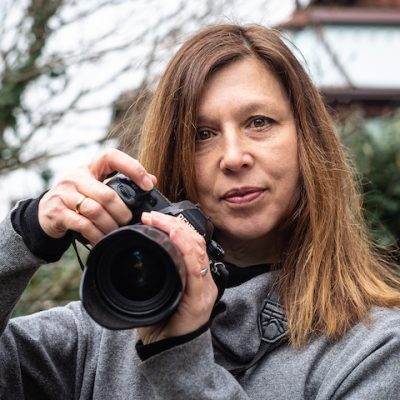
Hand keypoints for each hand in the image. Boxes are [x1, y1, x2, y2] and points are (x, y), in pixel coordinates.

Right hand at [38, 149, 156, 243]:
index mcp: (90, 168)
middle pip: (106, 194)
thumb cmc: (79, 196)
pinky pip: (82, 225)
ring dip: (110, 225)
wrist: (46, 211)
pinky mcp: (57, 212)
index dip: (132, 168)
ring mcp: (64, 194)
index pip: (111, 157)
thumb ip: (122, 182)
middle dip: (122, 211)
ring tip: (117, 231)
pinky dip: (96, 234)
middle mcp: (75, 177)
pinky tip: (102, 238)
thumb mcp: (97, 184)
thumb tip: (151, 180)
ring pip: (94, 210)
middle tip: (129, 220)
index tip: (148, 185)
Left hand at [137, 211, 217, 343]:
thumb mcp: (158, 292)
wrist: (169, 355)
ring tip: (158, 221)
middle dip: (174, 223)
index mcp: (195, 276)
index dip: (176, 225)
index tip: (154, 217)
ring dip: (177, 231)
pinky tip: (176, 237)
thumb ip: (156, 274)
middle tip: (152, 216)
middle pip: (196, 241)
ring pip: (198, 250)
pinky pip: (196, 269)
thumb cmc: (162, 324)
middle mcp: (204, 280)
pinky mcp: (200, 300)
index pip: (193, 242)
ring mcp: (204, 289)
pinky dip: (187, 250)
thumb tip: (136, 255)